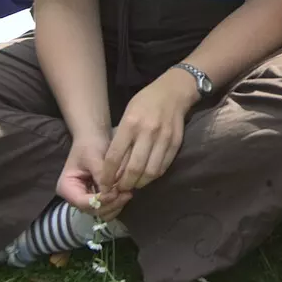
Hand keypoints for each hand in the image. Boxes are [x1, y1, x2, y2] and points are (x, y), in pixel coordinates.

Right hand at [56, 136, 130, 220]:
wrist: (93, 136)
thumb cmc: (90, 143)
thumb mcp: (94, 157)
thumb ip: (101, 176)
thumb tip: (110, 192)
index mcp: (67, 187)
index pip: (83, 203)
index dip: (100, 201)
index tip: (116, 192)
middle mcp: (74, 197)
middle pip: (93, 211)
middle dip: (111, 204)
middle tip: (127, 193)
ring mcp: (86, 199)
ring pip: (102, 212)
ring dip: (115, 205)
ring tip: (127, 192)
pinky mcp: (97, 197)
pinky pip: (107, 207)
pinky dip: (117, 202)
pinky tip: (126, 192)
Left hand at [102, 72, 199, 192]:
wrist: (173, 92)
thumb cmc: (145, 102)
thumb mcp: (127, 115)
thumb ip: (121, 139)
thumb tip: (114, 166)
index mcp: (130, 124)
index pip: (115, 156)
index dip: (108, 175)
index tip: (105, 185)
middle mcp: (147, 132)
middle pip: (134, 168)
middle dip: (124, 184)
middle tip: (119, 189)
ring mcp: (164, 139)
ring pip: (150, 172)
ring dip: (140, 183)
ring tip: (133, 185)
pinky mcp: (176, 143)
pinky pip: (163, 167)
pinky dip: (154, 176)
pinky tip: (147, 176)